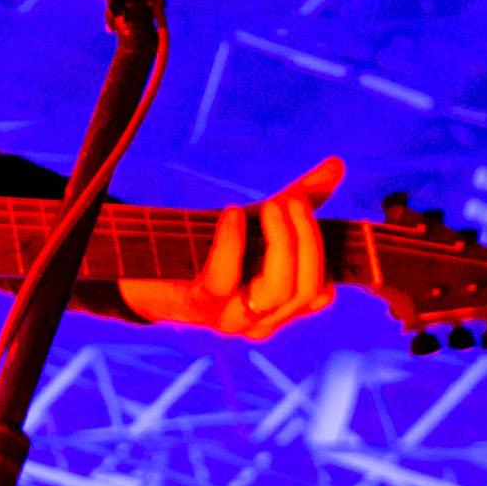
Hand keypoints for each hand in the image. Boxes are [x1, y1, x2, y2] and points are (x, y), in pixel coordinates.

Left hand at [119, 155, 343, 341]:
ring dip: (281, 242)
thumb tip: (337, 164)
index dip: (320, 246)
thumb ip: (301, 198)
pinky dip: (233, 243)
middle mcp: (262, 321)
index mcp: (281, 308)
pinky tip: (232, 212)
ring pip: (278, 290)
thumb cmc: (211, 245)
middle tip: (290, 199)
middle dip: (305, 238)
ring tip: (272, 205)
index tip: (302, 203)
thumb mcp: (259, 220)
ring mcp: (231, 318)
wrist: (149, 266)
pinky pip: (225, 279)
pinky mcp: (199, 304)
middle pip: (306, 288)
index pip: (321, 291)